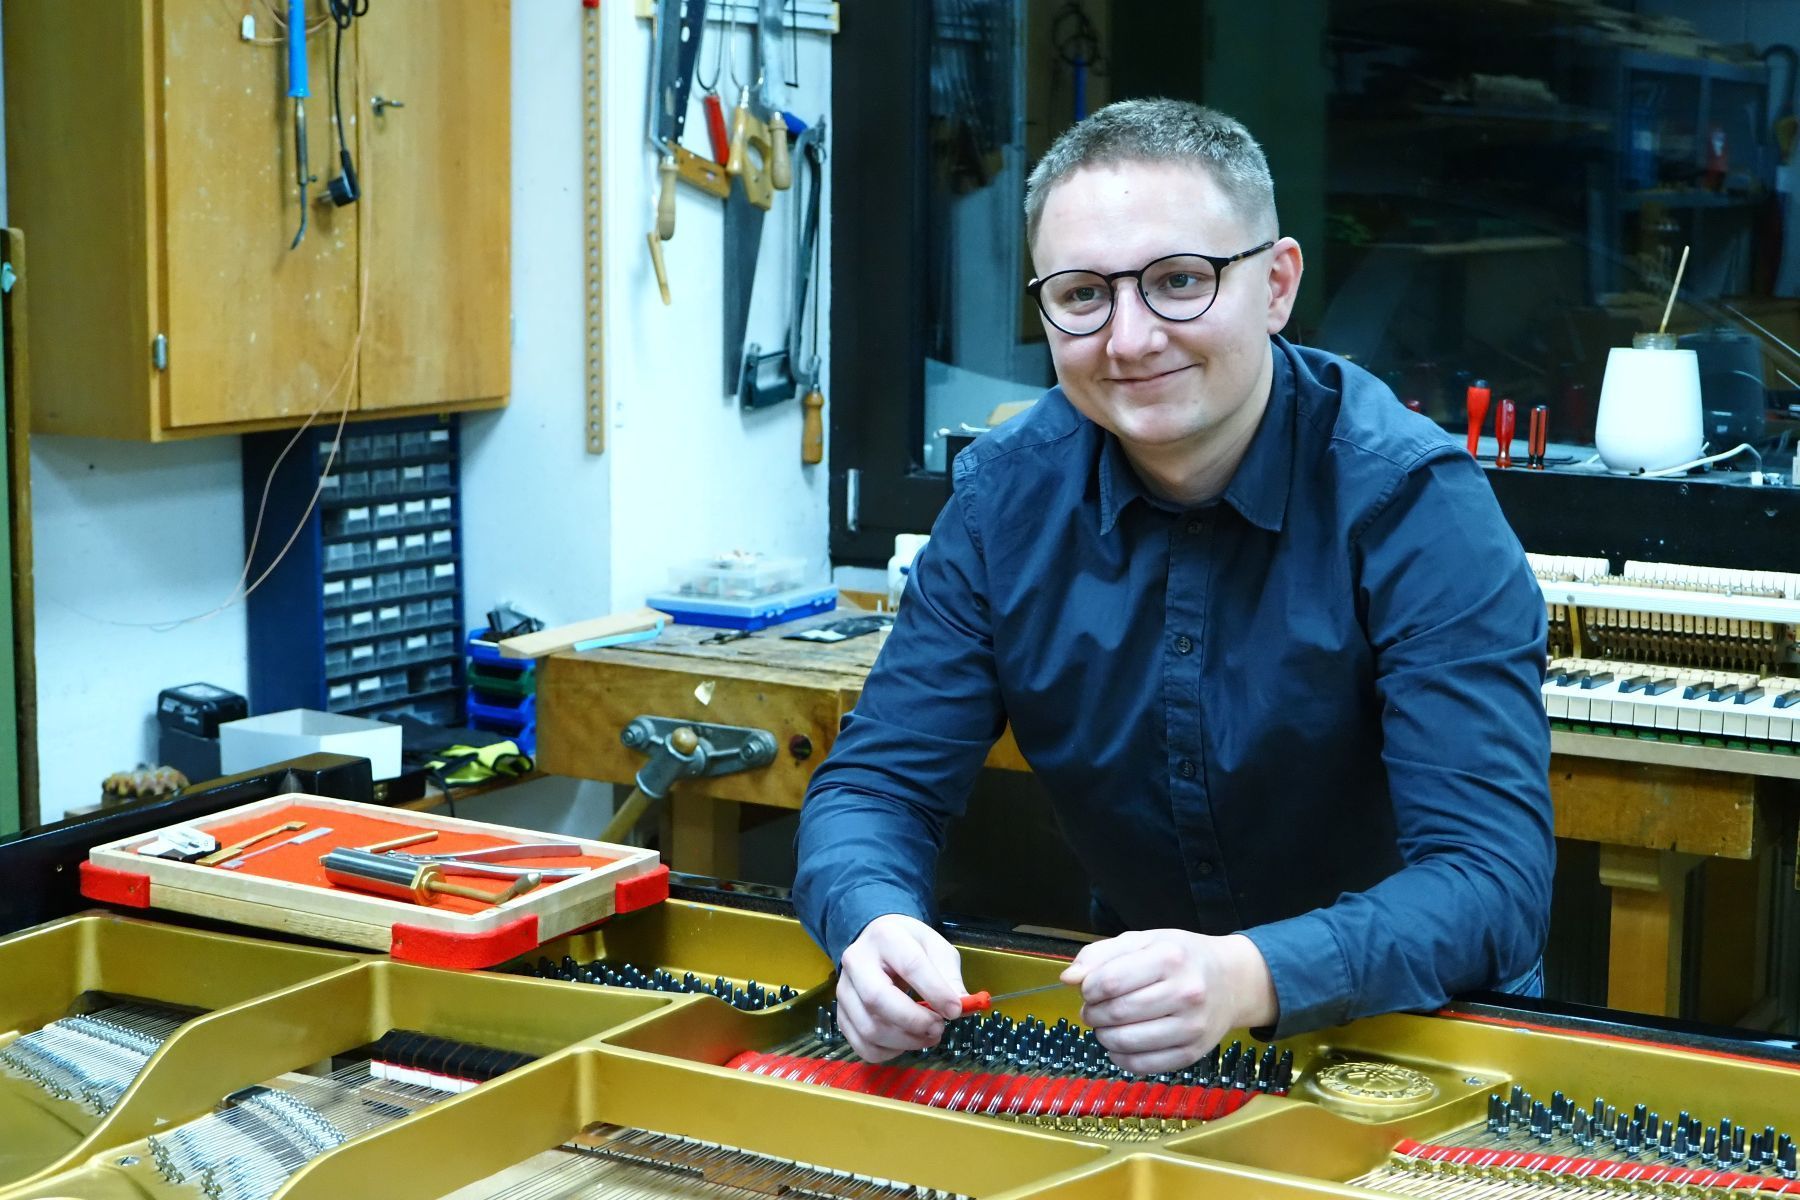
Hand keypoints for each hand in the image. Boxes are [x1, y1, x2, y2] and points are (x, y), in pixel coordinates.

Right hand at [835, 913, 967, 1062]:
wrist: (875, 943)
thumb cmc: (909, 945)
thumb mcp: (936, 948)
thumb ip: (949, 975)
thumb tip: (960, 1006)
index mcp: (885, 937)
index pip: (910, 965)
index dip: (935, 992)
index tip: (955, 1011)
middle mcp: (856, 961)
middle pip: (877, 999)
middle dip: (914, 1021)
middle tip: (939, 1028)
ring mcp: (844, 990)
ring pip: (869, 1027)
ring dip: (905, 1041)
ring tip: (928, 1036)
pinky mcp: (841, 1014)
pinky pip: (861, 1045)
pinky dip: (888, 1053)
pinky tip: (905, 1043)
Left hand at [1061, 930, 1276, 1074]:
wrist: (1232, 981)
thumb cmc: (1181, 957)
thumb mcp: (1143, 940)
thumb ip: (1100, 954)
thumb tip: (1068, 978)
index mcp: (1170, 958)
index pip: (1110, 981)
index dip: (1088, 988)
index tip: (1089, 988)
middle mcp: (1186, 993)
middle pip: (1116, 1013)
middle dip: (1092, 1013)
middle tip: (1092, 1008)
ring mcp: (1192, 1027)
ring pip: (1126, 1042)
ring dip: (1103, 1036)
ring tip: (1105, 1024)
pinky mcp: (1192, 1054)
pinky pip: (1143, 1065)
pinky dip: (1120, 1057)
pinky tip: (1119, 1043)